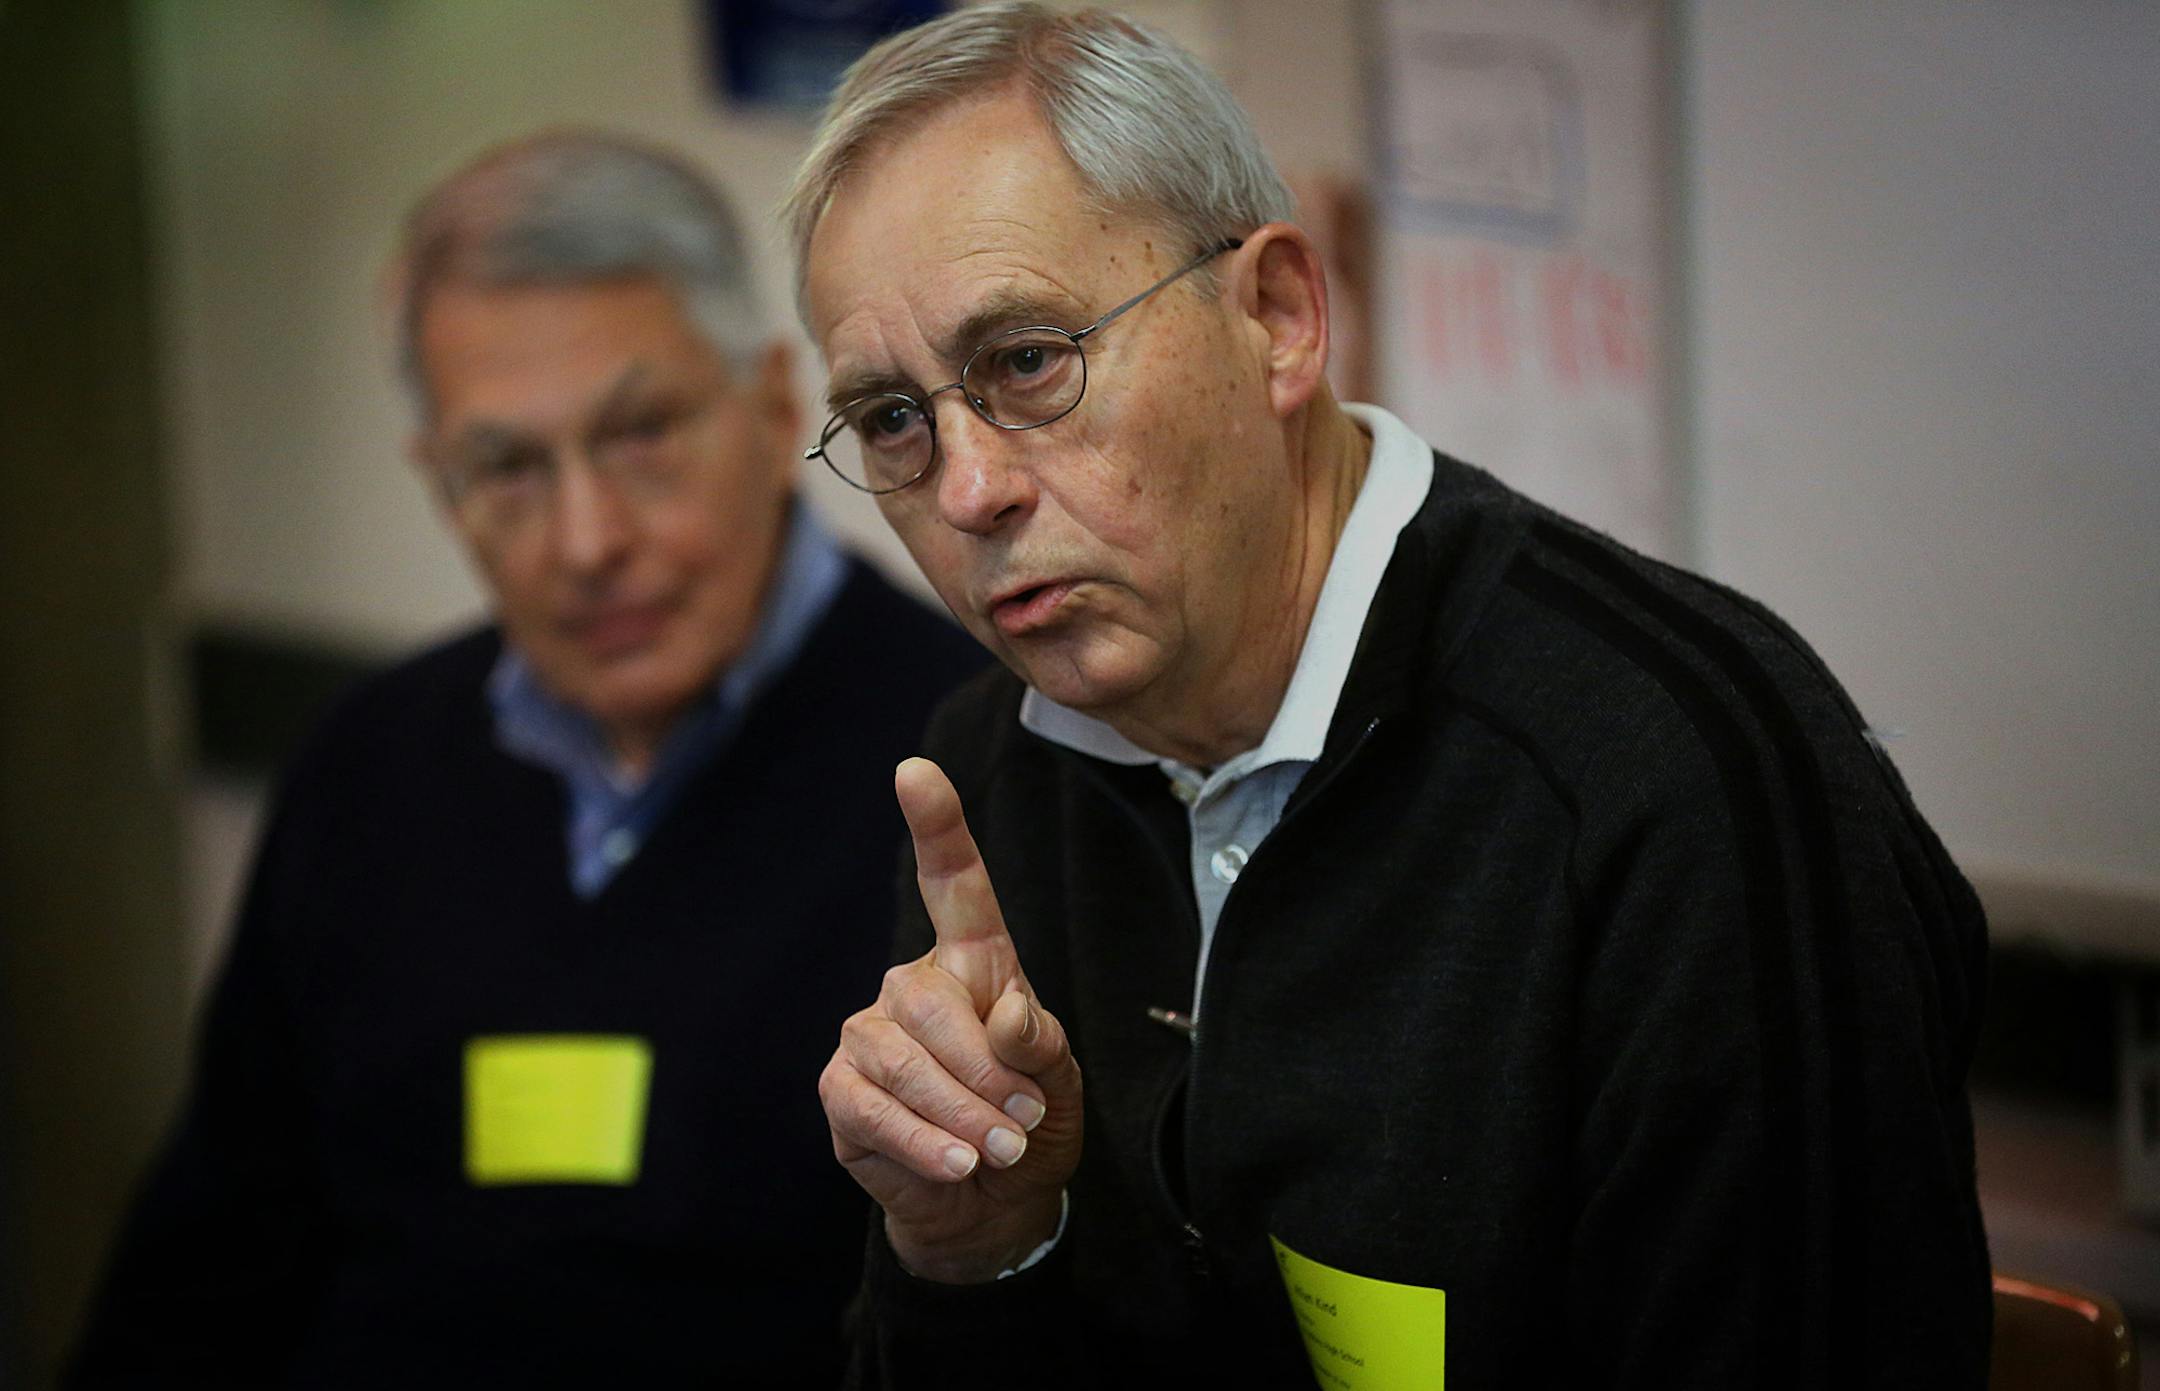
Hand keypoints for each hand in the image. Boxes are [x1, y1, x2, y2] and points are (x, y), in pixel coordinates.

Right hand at [819, 757, 1083, 1282]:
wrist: (994, 1201)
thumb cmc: (1029, 1122)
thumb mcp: (1060, 1080)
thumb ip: (1039, 1042)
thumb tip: (1003, 1019)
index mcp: (972, 962)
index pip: (953, 883)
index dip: (937, 825)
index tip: (915, 770)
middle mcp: (912, 986)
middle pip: (933, 1002)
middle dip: (985, 1072)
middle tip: (1021, 1122)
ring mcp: (868, 1035)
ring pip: (902, 1059)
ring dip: (961, 1114)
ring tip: (999, 1150)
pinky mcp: (841, 1091)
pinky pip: (873, 1107)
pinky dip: (924, 1142)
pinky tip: (957, 1165)